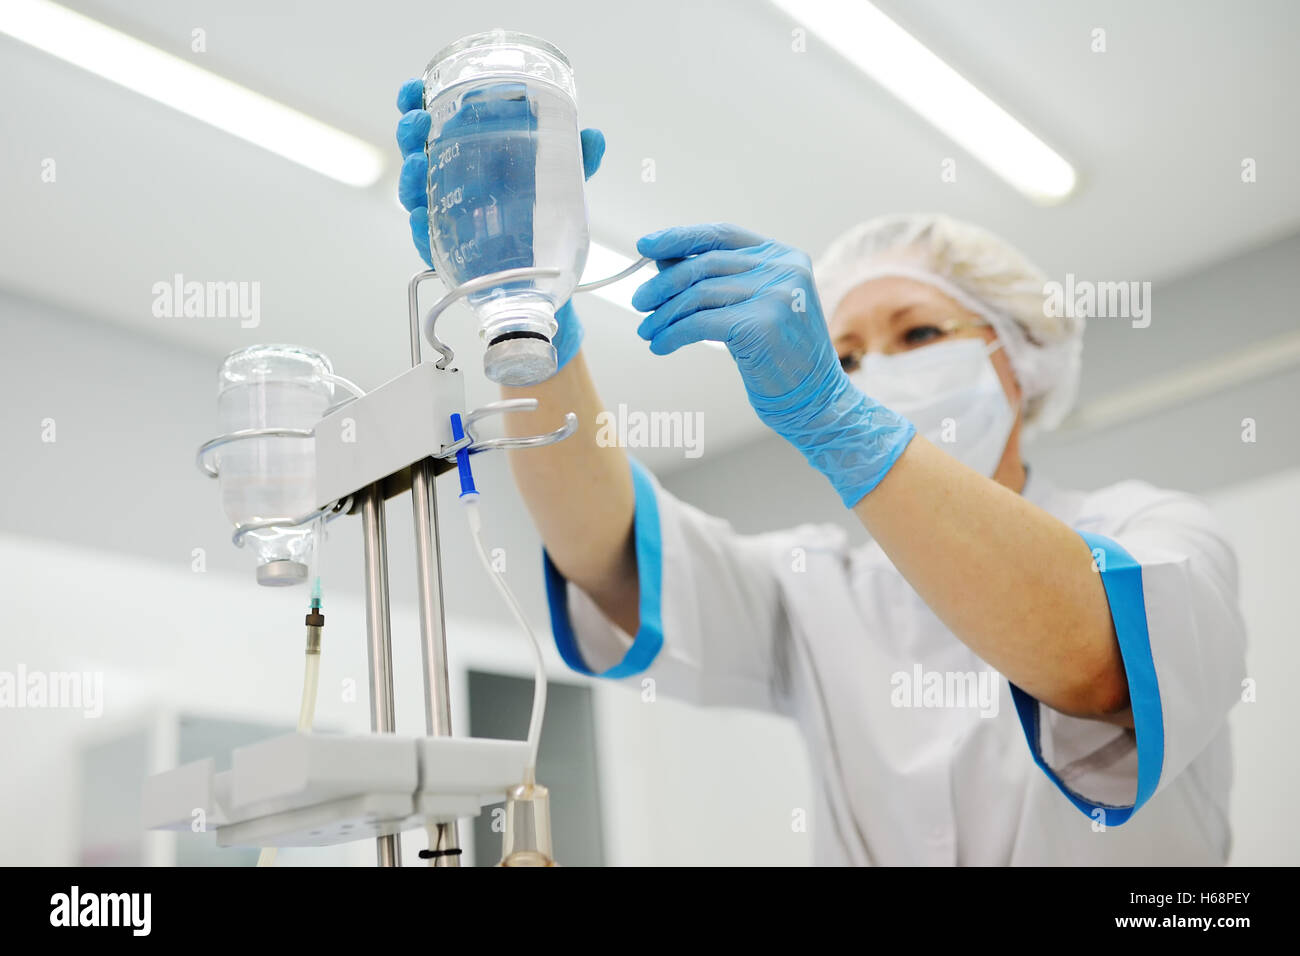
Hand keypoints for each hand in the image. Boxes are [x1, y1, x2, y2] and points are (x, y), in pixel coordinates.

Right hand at [396, 79, 604, 373]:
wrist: (546, 280)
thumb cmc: (544, 221)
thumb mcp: (563, 185)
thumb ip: (578, 160)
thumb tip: (595, 136)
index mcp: (469, 156)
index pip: (434, 121)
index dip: (419, 102)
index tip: (417, 86)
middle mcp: (450, 184)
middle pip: (416, 151)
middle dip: (409, 132)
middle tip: (418, 122)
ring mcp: (445, 218)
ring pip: (414, 194)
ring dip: (410, 176)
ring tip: (418, 163)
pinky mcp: (447, 253)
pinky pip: (426, 239)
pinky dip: (420, 226)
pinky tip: (421, 215)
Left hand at [631, 223, 914, 505]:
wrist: (816, 399)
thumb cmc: (779, 356)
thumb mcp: (751, 308)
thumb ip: (717, 282)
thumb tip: (661, 262)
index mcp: (783, 256)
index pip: (720, 235)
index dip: (679, 237)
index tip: (645, 246)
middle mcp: (783, 269)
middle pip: (704, 264)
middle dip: (663, 284)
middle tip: (639, 303)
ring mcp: (776, 294)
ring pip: (698, 295)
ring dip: (664, 314)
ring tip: (647, 331)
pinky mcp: (762, 324)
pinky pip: (700, 323)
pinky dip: (673, 334)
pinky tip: (661, 345)